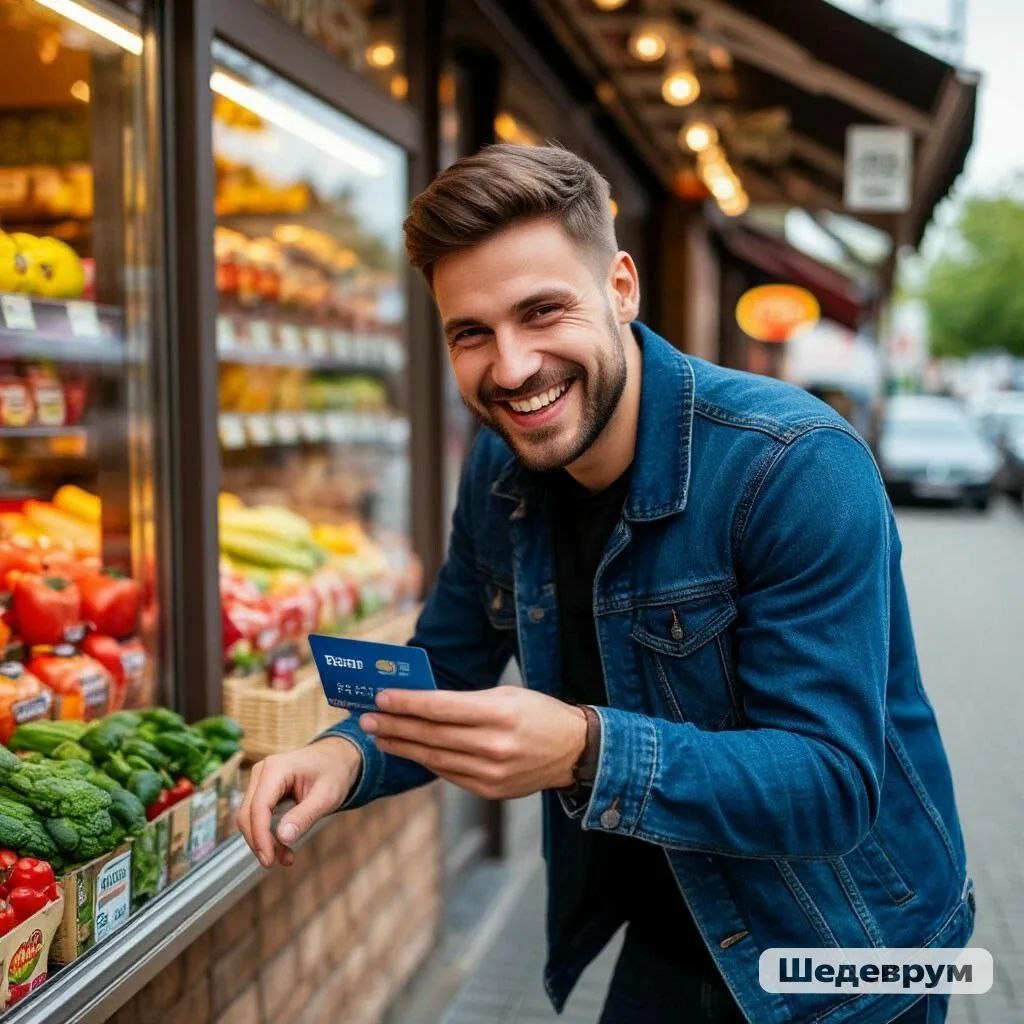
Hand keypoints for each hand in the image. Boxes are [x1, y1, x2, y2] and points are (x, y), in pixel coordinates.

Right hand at [235, 736, 360, 867]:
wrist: (336, 758)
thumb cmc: (334, 773)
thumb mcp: (327, 796)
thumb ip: (305, 816)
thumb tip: (282, 838)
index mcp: (277, 768)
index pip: (259, 806)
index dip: (260, 836)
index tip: (269, 859)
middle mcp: (262, 771)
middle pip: (247, 814)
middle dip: (259, 842)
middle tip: (275, 863)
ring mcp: (259, 780)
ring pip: (249, 818)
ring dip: (262, 841)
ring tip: (286, 858)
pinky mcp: (262, 790)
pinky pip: (257, 816)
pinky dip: (266, 834)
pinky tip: (282, 847)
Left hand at [359, 687, 586, 799]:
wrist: (574, 751)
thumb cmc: (538, 713)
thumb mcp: (507, 695)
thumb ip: (466, 701)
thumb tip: (421, 703)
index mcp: (500, 714)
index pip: (441, 708)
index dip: (408, 703)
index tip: (381, 697)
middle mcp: (495, 746)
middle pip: (432, 735)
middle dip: (395, 726)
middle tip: (368, 718)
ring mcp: (492, 773)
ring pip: (435, 759)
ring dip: (403, 747)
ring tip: (380, 736)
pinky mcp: (491, 790)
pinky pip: (450, 775)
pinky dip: (427, 762)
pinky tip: (410, 751)